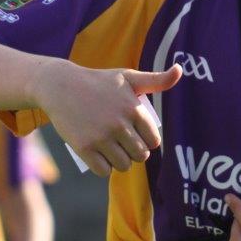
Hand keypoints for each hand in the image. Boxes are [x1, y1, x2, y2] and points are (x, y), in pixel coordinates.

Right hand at [31, 59, 180, 176]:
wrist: (60, 86)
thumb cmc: (98, 82)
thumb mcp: (128, 77)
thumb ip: (156, 79)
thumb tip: (180, 70)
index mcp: (133, 108)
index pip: (153, 140)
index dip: (148, 142)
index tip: (140, 138)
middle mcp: (119, 124)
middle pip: (140, 155)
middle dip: (136, 153)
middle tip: (127, 147)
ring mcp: (101, 137)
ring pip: (123, 165)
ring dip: (121, 163)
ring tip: (115, 153)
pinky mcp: (84, 148)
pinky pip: (103, 171)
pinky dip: (104, 168)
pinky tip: (101, 160)